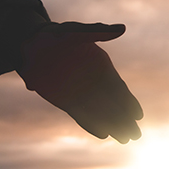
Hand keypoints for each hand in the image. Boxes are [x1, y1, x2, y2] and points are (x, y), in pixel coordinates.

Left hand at [18, 22, 142, 142]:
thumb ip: (97, 32)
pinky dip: (92, 125)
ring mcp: (81, 93)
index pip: (119, 88)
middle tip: (137, 136)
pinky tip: (103, 135)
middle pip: (113, 105)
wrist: (30, 45)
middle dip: (125, 120)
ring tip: (125, 140)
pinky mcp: (66, 101)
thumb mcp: (75, 31)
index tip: (138, 115)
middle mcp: (93, 83)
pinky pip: (82, 116)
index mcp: (100, 67)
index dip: (129, 103)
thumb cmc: (55, 35)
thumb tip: (122, 29)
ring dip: (113, 126)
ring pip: (100, 113)